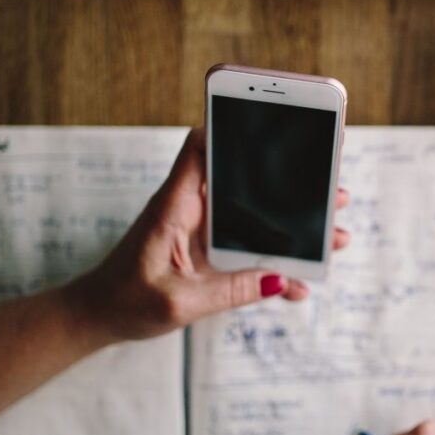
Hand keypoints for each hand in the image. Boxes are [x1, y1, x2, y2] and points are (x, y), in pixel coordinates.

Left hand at [65, 127, 349, 342]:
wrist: (100, 318)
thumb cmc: (124, 301)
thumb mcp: (178, 302)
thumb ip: (229, 290)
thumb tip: (280, 279)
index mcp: (175, 207)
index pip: (199, 150)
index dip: (228, 126)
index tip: (269, 116)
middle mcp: (192, 210)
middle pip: (247, 183)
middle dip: (292, 187)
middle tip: (334, 189)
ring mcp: (204, 231)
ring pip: (258, 219)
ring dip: (295, 228)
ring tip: (335, 235)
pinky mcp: (210, 252)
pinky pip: (250, 251)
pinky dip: (276, 264)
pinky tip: (300, 282)